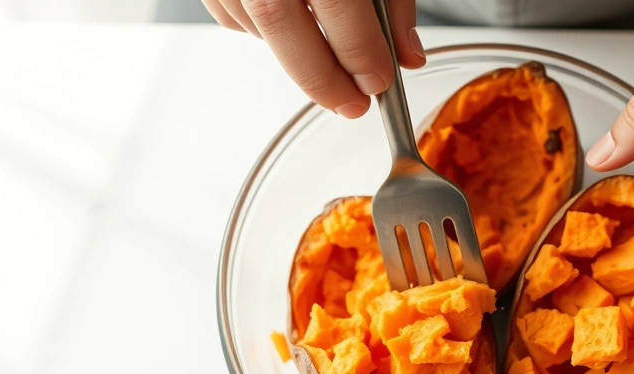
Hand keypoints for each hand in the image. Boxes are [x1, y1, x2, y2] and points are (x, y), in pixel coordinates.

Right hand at [202, 0, 425, 117]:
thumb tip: (405, 52)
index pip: (335, 1)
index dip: (359, 50)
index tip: (378, 80)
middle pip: (279, 21)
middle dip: (320, 76)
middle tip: (351, 104)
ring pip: (252, 21)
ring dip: (293, 55)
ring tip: (327, 67)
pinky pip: (228, 10)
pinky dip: (261, 29)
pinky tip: (290, 28)